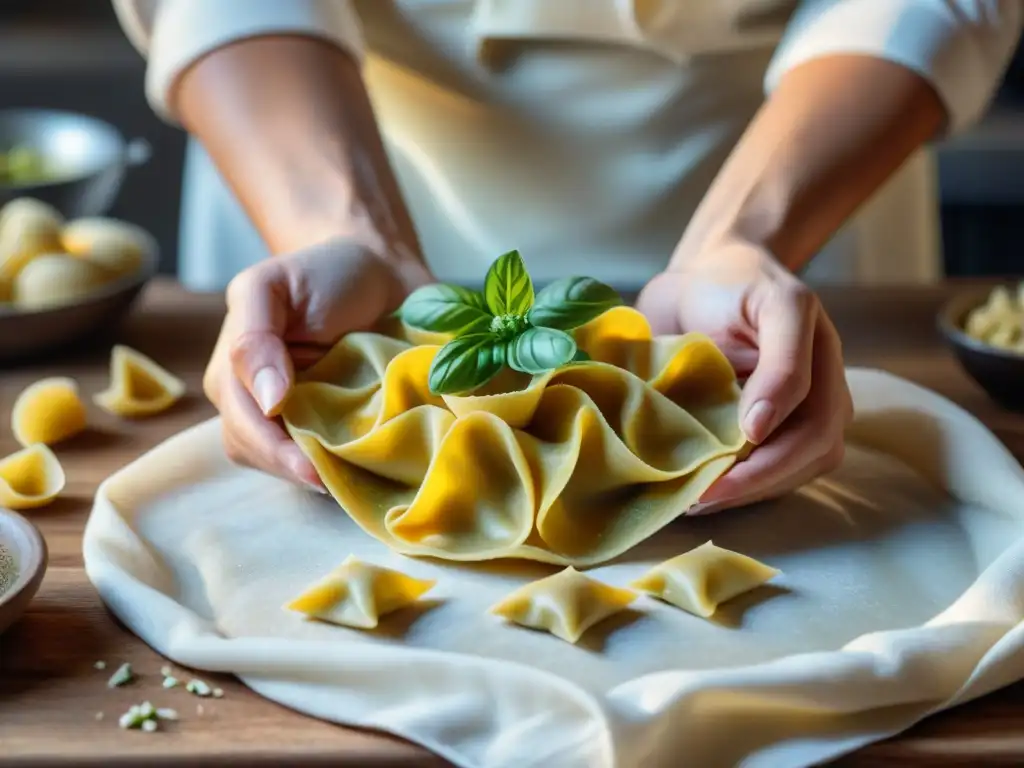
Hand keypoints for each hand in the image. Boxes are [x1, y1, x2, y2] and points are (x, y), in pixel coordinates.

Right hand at [203, 238, 432, 489]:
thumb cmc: (322, 273)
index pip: (241, 427)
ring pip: (288, 465)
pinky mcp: (331, 424)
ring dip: (318, 470)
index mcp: (233, 372)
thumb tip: (266, 402)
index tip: (311, 467)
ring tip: (351, 473)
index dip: (273, 451)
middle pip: (259, 453)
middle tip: (335, 481)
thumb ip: (254, 338)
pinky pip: (326, 459)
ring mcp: (292, 416)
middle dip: (294, 468)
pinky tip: (362, 466)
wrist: (380, 269)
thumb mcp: (271, 287)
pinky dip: (342, 464)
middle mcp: (254, 402)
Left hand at [636, 241, 852, 513]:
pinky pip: (775, 470)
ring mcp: (809, 411)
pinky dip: (742, 487)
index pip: (813, 422)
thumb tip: (761, 429)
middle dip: (755, 484)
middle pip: (809, 455)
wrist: (711, 276)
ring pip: (794, 471)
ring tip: (696, 502)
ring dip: (748, 493)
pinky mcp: (784, 427)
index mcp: (822, 357)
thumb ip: (781, 361)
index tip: (719, 469)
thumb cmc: (731, 283)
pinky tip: (706, 494)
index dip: (771, 454)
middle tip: (698, 499)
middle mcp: (825, 389)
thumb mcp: (768, 303)